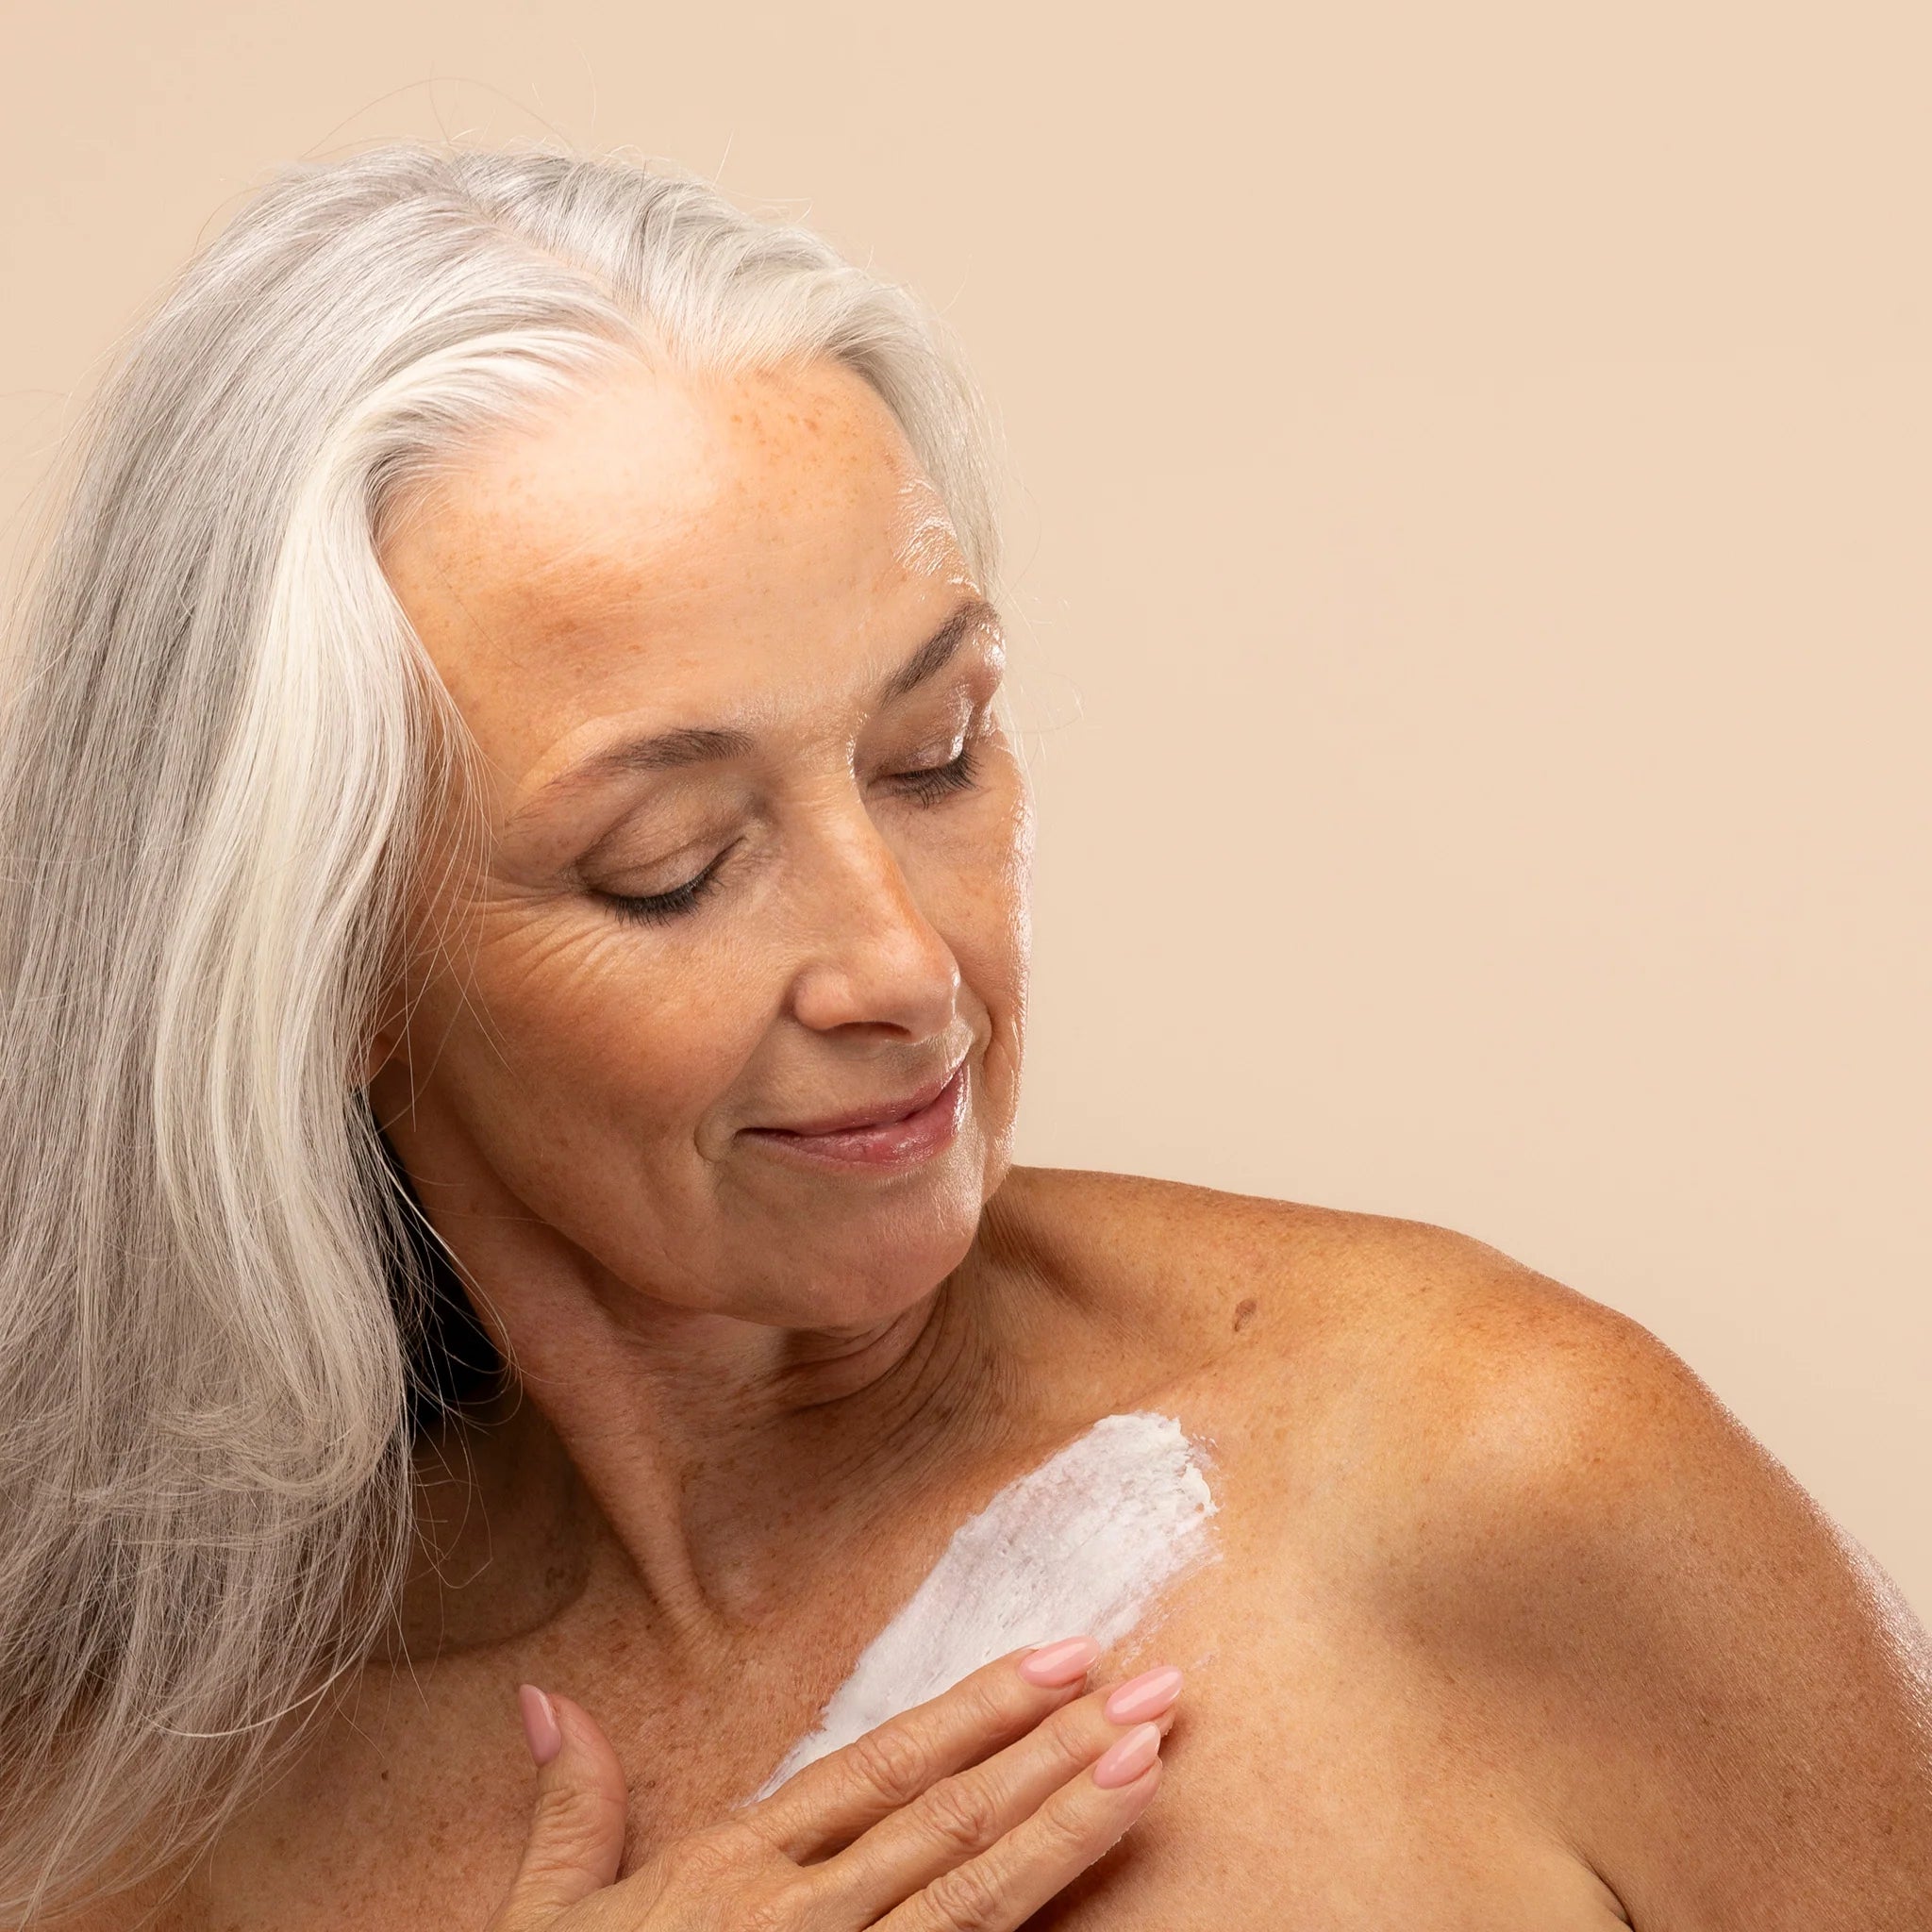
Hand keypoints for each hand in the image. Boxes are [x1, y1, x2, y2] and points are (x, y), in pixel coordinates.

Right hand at [486, 1636, 1181, 1929]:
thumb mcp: (548, 1920)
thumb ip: (574, 1810)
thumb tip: (552, 1701)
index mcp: (732, 1866)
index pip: (881, 1766)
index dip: (976, 1710)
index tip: (1061, 1655)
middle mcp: (793, 1917)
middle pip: (948, 1819)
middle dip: (1059, 1747)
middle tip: (1156, 1686)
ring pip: (971, 1901)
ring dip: (1068, 1829)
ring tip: (1149, 1764)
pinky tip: (1098, 1905)